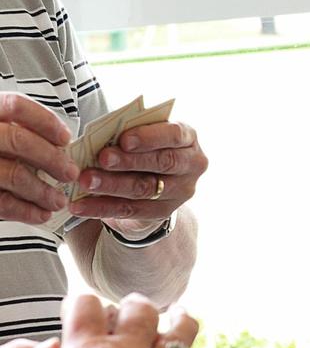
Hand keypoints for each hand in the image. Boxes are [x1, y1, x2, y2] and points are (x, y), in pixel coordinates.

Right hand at [0, 93, 78, 225]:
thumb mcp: (0, 129)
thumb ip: (22, 131)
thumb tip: (61, 147)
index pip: (16, 107)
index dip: (45, 122)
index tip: (66, 138)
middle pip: (18, 141)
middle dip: (51, 159)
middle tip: (71, 174)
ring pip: (12, 174)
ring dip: (41, 191)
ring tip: (59, 201)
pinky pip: (0, 201)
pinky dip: (24, 210)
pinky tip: (41, 214)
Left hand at [70, 121, 207, 236]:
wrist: (155, 182)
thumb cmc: (145, 148)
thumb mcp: (146, 136)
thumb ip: (131, 135)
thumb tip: (100, 139)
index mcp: (188, 139)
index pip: (175, 135)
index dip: (150, 137)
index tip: (124, 139)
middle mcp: (191, 165)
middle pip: (162, 163)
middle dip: (129, 161)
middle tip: (102, 158)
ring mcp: (179, 191)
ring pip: (144, 188)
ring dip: (111, 185)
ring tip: (85, 181)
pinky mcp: (161, 213)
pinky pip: (129, 210)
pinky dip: (101, 208)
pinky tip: (80, 206)